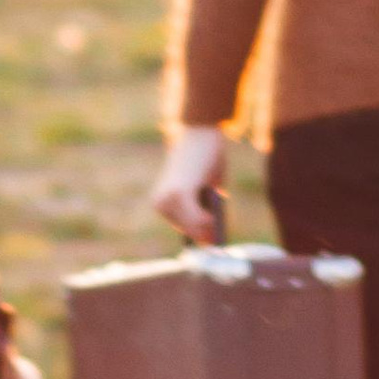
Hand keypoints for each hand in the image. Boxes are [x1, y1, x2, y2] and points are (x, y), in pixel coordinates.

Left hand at [152, 122, 228, 243]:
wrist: (199, 133)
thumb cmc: (205, 160)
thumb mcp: (207, 190)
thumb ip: (207, 212)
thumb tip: (212, 239)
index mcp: (162, 203)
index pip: (185, 230)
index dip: (201, 236)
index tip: (211, 245)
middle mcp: (161, 204)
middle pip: (191, 232)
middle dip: (206, 234)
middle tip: (217, 239)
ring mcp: (168, 200)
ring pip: (195, 227)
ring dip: (208, 226)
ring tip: (216, 217)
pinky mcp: (179, 194)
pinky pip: (197, 218)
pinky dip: (208, 220)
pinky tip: (214, 215)